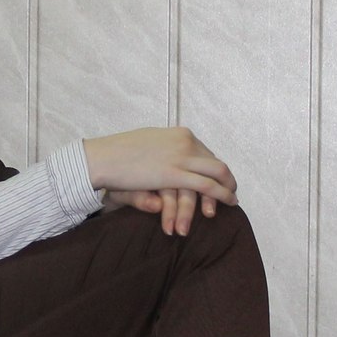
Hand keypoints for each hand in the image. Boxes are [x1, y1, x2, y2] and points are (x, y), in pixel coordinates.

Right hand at [84, 127, 236, 236]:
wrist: (103, 158)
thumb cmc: (119, 154)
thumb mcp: (147, 148)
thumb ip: (163, 153)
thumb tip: (171, 162)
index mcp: (179, 134)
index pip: (205, 152)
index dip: (213, 167)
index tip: (217, 178)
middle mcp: (185, 141)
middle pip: (215, 161)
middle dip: (225, 178)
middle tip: (230, 190)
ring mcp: (182, 156)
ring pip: (217, 173)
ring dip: (227, 188)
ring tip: (232, 200)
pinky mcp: (175, 174)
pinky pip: (207, 185)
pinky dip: (221, 194)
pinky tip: (227, 202)